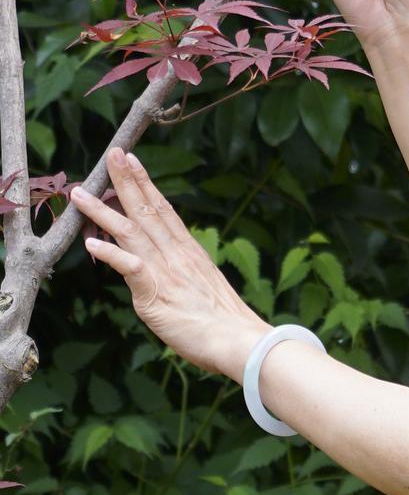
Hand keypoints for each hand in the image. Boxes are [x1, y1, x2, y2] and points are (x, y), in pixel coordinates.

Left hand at [70, 149, 271, 380]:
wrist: (240, 341)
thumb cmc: (226, 323)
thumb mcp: (204, 287)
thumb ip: (183, 273)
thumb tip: (169, 270)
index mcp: (188, 251)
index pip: (163, 209)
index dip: (145, 183)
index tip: (132, 161)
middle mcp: (176, 254)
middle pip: (146, 210)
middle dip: (126, 180)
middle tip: (112, 153)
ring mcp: (166, 271)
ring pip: (130, 232)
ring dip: (103, 211)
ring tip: (82, 193)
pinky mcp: (155, 295)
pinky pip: (130, 269)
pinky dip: (111, 255)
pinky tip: (91, 245)